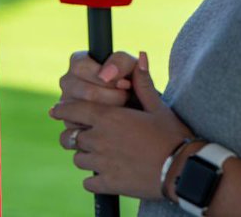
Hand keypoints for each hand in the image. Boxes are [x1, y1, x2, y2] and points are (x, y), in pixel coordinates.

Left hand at [51, 52, 192, 199]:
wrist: (185, 170)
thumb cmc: (172, 135)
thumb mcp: (158, 106)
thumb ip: (143, 82)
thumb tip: (141, 57)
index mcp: (107, 117)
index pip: (71, 110)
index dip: (61, 110)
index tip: (55, 111)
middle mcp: (99, 139)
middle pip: (69, 136)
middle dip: (73, 135)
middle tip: (79, 136)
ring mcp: (102, 163)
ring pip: (78, 159)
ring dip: (84, 156)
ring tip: (96, 156)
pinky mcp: (110, 183)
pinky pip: (89, 183)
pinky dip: (93, 180)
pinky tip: (103, 176)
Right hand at [54, 50, 135, 130]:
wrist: (140, 111)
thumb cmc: (135, 85)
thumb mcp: (132, 67)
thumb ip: (120, 62)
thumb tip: (105, 75)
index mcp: (78, 63)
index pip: (80, 67)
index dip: (106, 77)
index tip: (126, 83)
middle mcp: (67, 83)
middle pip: (87, 92)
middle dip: (114, 97)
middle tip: (127, 98)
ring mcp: (66, 105)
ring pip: (86, 112)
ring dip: (111, 112)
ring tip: (123, 109)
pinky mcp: (71, 125)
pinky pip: (85, 128)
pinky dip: (104, 127)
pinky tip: (114, 122)